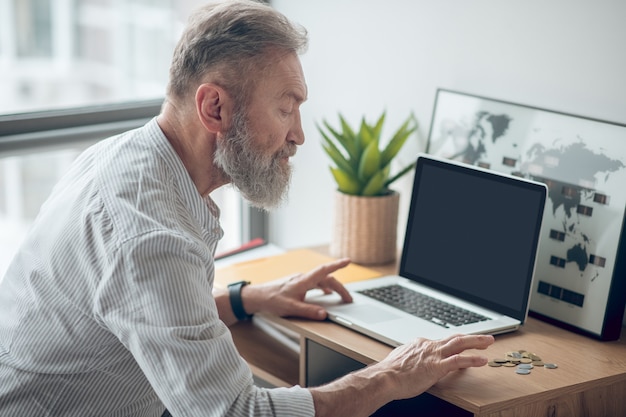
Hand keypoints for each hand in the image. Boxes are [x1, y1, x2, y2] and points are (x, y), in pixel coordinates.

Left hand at [243, 258, 352, 319]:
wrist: (257, 297)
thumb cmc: (271, 300)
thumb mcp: (290, 308)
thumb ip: (308, 311)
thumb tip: (323, 314)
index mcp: (303, 281)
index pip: (323, 270)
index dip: (337, 265)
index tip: (348, 261)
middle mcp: (303, 278)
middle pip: (326, 279)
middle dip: (340, 288)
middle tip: (349, 299)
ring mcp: (300, 280)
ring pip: (321, 281)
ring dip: (332, 288)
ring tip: (341, 297)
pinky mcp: (297, 284)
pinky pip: (315, 284)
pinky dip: (323, 288)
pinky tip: (325, 294)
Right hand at [310, 333, 493, 416]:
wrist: (385, 378)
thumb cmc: (389, 373)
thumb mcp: (400, 360)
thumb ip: (409, 357)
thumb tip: (409, 360)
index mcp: (420, 344)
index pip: (441, 342)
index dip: (454, 343)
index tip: (462, 344)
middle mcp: (429, 346)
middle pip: (454, 338)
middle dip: (472, 337)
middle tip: (485, 337)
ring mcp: (434, 355)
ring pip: (460, 344)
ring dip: (477, 341)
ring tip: (489, 341)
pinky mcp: (437, 366)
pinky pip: (459, 361)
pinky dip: (472, 359)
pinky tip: (482, 360)